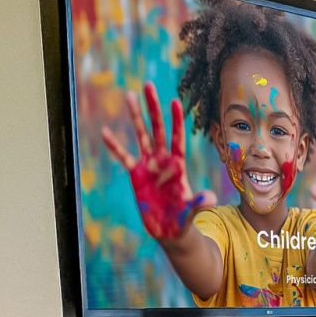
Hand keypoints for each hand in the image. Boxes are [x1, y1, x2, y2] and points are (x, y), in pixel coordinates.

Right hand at [101, 82, 214, 239]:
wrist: (170, 230)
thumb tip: (210, 199)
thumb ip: (199, 203)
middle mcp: (163, 160)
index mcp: (178, 165)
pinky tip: (105, 132)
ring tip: (129, 95)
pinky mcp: (136, 175)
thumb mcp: (192, 211)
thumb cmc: (183, 220)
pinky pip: (124, 157)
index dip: (175, 120)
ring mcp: (149, 165)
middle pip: (158, 129)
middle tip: (148, 85)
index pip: (177, 138)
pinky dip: (115, 145)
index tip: (175, 100)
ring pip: (141, 136)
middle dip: (153, 108)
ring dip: (135, 116)